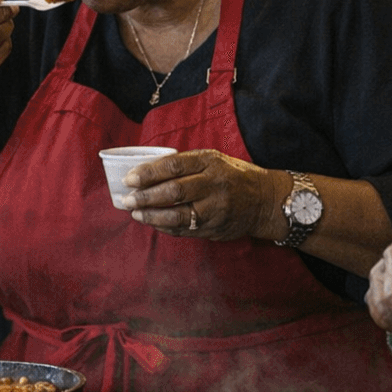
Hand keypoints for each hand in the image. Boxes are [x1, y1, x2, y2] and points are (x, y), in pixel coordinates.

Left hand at [119, 149, 283, 239]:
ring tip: (135, 213)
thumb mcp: (213, 160)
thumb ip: (185, 165)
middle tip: (127, 200)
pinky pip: (184, 230)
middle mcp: (215, 185)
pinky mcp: (215, 228)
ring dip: (152, 216)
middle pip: (174, 191)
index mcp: (211, 162)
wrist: (264, 200)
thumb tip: (145, 172)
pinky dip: (165, 227)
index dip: (149, 173)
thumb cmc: (232, 176)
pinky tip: (153, 222)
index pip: (174, 165)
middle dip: (146, 197)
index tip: (129, 178)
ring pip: (178, 216)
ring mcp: (216, 209)